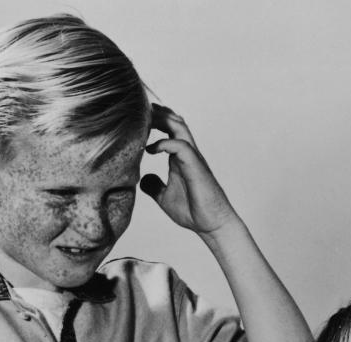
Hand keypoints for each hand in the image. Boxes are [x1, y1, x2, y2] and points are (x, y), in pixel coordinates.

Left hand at [140, 104, 238, 237]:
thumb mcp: (165, 198)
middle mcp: (188, 154)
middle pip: (175, 121)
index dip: (155, 120)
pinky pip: (180, 146)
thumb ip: (155, 187)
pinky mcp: (195, 166)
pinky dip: (164, 143)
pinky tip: (150, 149)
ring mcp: (193, 158)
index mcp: (180, 158)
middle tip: (139, 108)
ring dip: (162, 120)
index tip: (138, 117)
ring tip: (145, 119)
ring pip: (180, 127)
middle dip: (157, 112)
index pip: (170, 129)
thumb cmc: (194, 212)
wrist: (212, 224)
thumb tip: (144, 179)